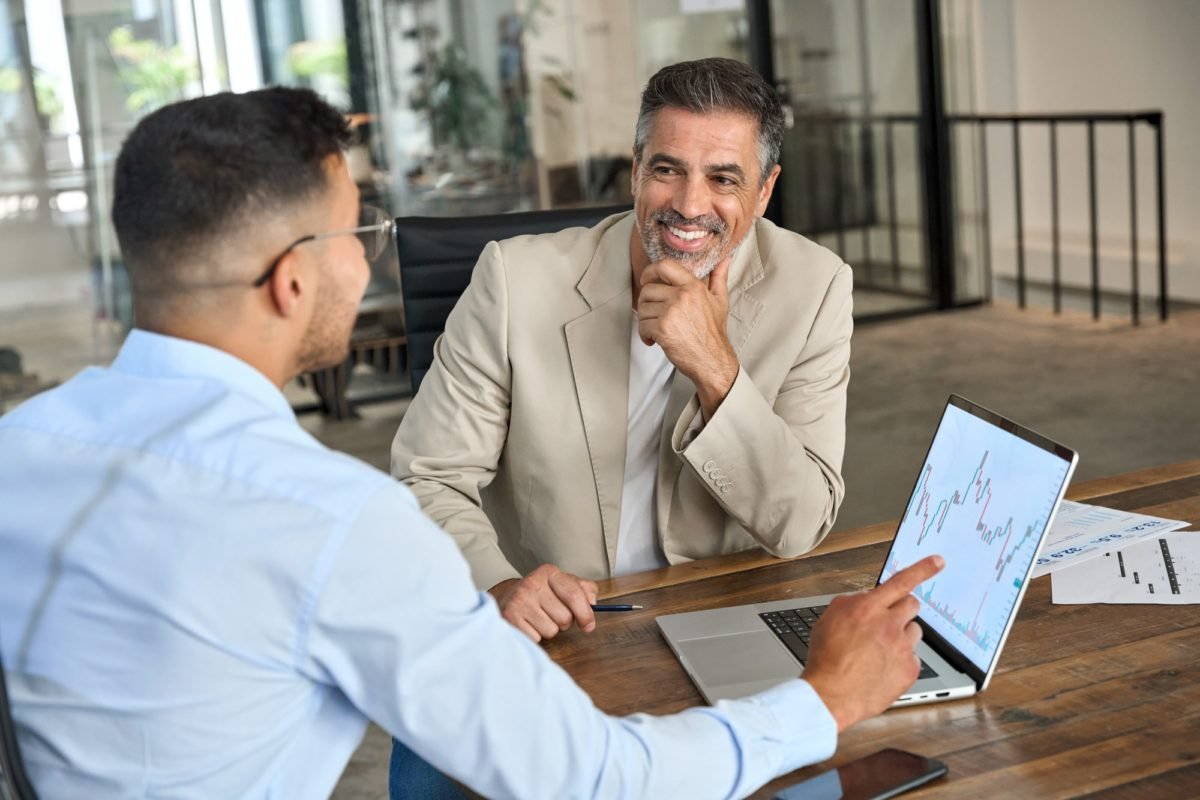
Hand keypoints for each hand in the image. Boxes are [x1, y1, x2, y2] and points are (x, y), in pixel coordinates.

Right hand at [489, 564, 598, 642]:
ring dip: (549, 629)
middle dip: (564, 622)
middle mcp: (532, 584)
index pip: (574, 595)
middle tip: (552, 614)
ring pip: (552, 630)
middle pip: (565, 618)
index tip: (589, 625)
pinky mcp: (510, 618)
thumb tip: (593, 602)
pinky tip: (528, 624)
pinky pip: (536, 638)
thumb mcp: (562, 584)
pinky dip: (535, 636)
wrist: (506, 598)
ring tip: (538, 618)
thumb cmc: (539, 594)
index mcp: (549, 572)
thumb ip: (583, 589)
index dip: (585, 613)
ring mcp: (519, 601)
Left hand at [636, 257, 739, 418]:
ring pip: (642, 308)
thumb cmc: (713, 333)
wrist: (712, 360)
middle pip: (647, 290)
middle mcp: (682, 296)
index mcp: (693, 287)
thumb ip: (719, 278)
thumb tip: (724, 260)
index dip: (650, 271)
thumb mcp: (720, 301)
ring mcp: (671, 312)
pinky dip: (644, 335)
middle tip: (653, 314)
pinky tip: (654, 340)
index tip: (646, 280)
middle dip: (646, 304)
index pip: (664, 266)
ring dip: (645, 321)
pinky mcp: (662, 329)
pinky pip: (642, 325)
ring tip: (656, 329)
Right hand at [801, 555, 944, 731]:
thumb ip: (853, 602)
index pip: (901, 581)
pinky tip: (883, 668)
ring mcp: (902, 648)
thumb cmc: (826, 658)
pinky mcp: (909, 669)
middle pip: (912, 605)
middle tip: (889, 621)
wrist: (830, 694)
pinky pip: (913, 657)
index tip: (938, 561)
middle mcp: (889, 624)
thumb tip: (868, 598)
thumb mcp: (830, 618)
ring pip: (914, 631)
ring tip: (880, 650)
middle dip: (902, 609)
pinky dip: (901, 661)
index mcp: (868, 608)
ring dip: (901, 636)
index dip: (923, 568)